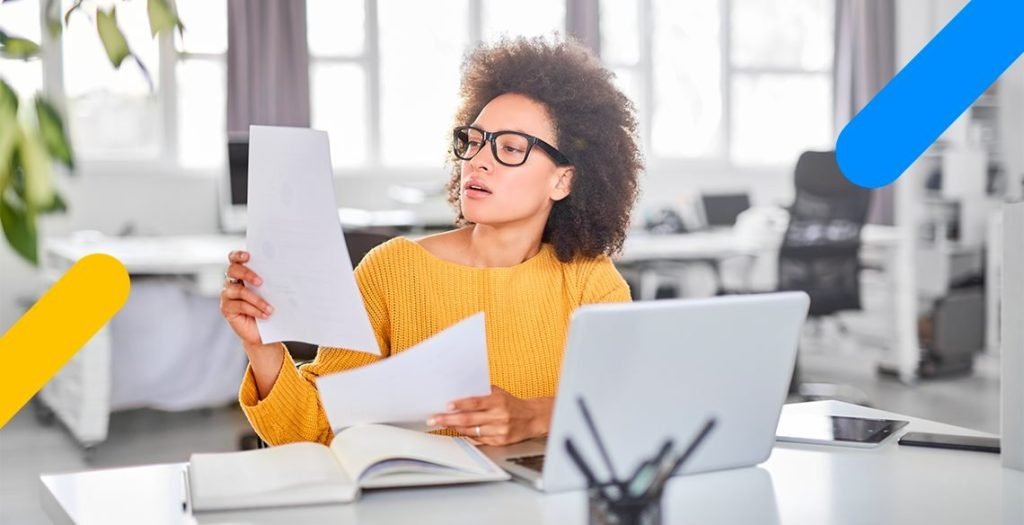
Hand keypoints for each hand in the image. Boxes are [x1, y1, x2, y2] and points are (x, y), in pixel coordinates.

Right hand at [219, 250, 273, 346]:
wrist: (263, 332)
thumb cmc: (268, 309)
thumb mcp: (271, 293)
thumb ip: (271, 282)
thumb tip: (285, 273)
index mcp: (242, 274)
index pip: (234, 259)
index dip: (238, 255)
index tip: (248, 256)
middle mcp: (232, 282)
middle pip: (233, 270)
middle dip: (247, 273)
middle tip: (261, 282)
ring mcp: (227, 295)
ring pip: (238, 290)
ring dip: (256, 299)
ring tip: (269, 308)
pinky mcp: (226, 308)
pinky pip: (239, 306)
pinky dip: (254, 310)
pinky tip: (265, 315)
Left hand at [428, 386, 553, 445]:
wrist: (533, 418)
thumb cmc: (512, 403)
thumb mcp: (500, 393)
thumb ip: (482, 392)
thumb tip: (459, 391)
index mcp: (498, 401)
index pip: (475, 402)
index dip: (460, 404)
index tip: (447, 406)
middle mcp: (499, 416)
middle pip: (469, 419)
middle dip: (448, 420)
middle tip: (434, 419)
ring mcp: (499, 430)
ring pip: (471, 431)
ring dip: (455, 428)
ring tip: (443, 424)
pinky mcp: (500, 441)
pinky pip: (478, 439)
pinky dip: (467, 434)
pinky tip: (458, 431)